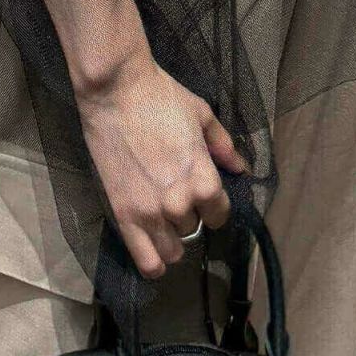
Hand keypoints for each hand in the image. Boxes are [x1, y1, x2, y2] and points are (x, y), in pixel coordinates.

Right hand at [76, 49, 248, 278]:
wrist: (115, 92)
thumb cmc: (161, 97)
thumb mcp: (202, 116)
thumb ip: (223, 146)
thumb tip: (240, 169)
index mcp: (204, 179)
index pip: (220, 214)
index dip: (215, 205)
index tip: (205, 196)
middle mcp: (180, 203)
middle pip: (194, 229)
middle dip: (190, 214)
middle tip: (177, 195)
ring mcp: (150, 213)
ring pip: (172, 250)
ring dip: (172, 237)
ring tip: (164, 220)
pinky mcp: (124, 215)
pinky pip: (145, 260)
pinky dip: (154, 264)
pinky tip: (155, 253)